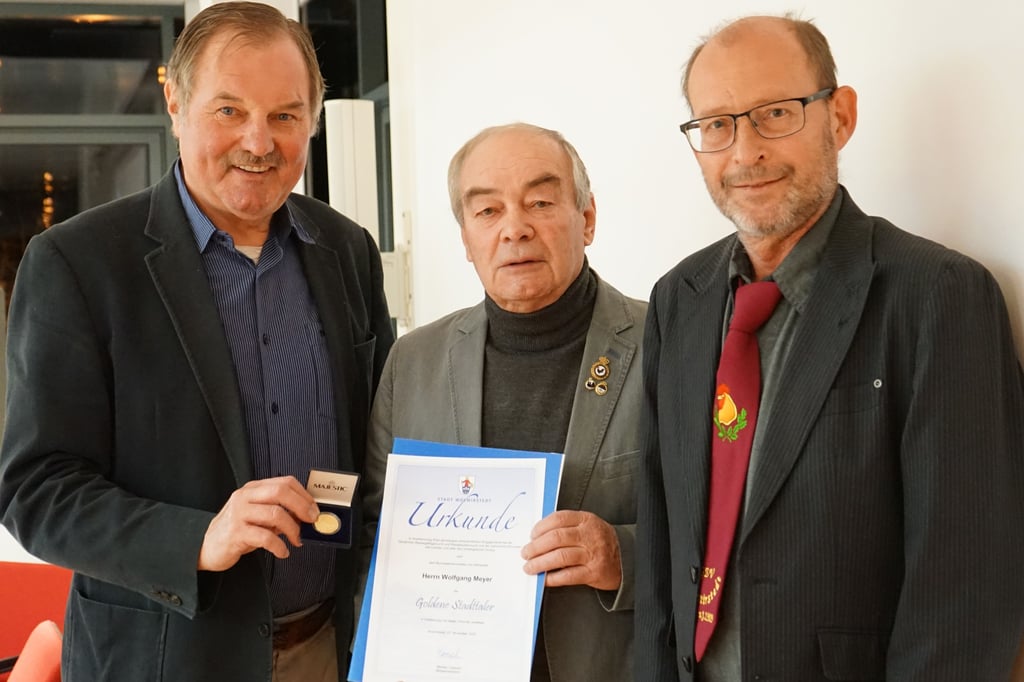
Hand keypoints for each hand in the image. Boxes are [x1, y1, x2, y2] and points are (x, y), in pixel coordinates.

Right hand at [197, 476, 318, 571]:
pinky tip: (282, 552)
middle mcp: (245, 497)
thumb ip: (278, 512)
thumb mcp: (257, 515)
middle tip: (310, 521)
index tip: (314, 509)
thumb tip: (305, 516)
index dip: (304, 495)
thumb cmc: (236, 530)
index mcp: (253, 489)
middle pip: (281, 492)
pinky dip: (279, 546)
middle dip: (301, 507)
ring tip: (297, 540)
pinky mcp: (235, 533)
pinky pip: (265, 538)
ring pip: (276, 514)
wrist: (206, 547)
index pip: (284, 482)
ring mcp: (239, 514)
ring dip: (293, 529)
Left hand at [520, 510, 621, 590]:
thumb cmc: (600, 541)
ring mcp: (592, 554)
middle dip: (536, 547)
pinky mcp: (593, 573)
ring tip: (530, 567)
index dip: (541, 527)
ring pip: (560, 557)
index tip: (531, 535)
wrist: (626, 558)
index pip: (558, 519)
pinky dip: (553, 578)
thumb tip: (537, 537)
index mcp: (586, 520)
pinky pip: (568, 576)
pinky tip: (544, 579)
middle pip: (556, 538)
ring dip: (540, 563)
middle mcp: (589, 535)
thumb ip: (566, 527)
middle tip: (525, 553)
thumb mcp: (587, 526)